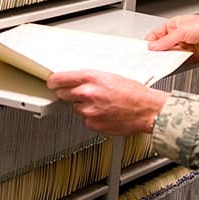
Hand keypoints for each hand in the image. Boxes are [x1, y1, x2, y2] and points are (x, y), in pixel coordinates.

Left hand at [45, 70, 168, 135]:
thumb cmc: (134, 93)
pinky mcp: (92, 124)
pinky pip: (85, 119)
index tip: (51, 82)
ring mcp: (89, 110)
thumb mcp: (110, 76)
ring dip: (83, 106)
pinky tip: (105, 113)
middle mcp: (87, 93)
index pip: (60, 78)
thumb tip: (76, 80)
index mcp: (91, 78)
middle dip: (68, 93)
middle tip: (81, 93)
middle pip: (63, 94)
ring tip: (101, 104)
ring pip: (75, 108)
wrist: (147, 110)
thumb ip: (90, 79)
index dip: (54, 81)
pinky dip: (92, 117)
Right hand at [145, 14, 198, 64]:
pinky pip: (177, 62)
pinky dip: (173, 65)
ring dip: (164, 59)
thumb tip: (153, 46)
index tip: (144, 50)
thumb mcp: (182, 31)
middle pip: (161, 46)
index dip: (149, 42)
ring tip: (158, 64)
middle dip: (155, 52)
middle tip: (149, 59)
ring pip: (169, 55)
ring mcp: (183, 47)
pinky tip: (169, 66)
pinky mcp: (189, 57)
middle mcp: (178, 37)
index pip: (156, 35)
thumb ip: (166, 40)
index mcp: (174, 26)